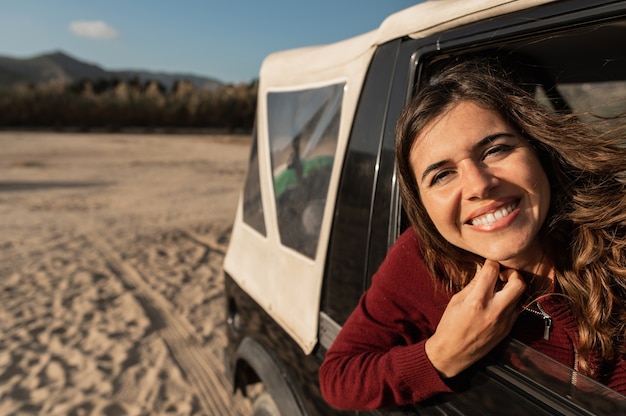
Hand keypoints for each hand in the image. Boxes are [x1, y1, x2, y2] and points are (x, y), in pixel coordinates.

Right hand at [424, 260, 525, 377]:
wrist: (454, 353)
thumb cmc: (450, 325)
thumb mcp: (457, 300)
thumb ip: (473, 284)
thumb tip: (482, 269)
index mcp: (477, 301)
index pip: (492, 271)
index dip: (491, 263)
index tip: (490, 263)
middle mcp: (494, 310)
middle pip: (518, 283)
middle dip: (512, 273)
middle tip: (503, 275)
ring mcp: (504, 321)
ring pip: (521, 295)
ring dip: (513, 287)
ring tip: (501, 287)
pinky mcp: (508, 329)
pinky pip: (517, 309)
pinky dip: (511, 301)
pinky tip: (500, 301)